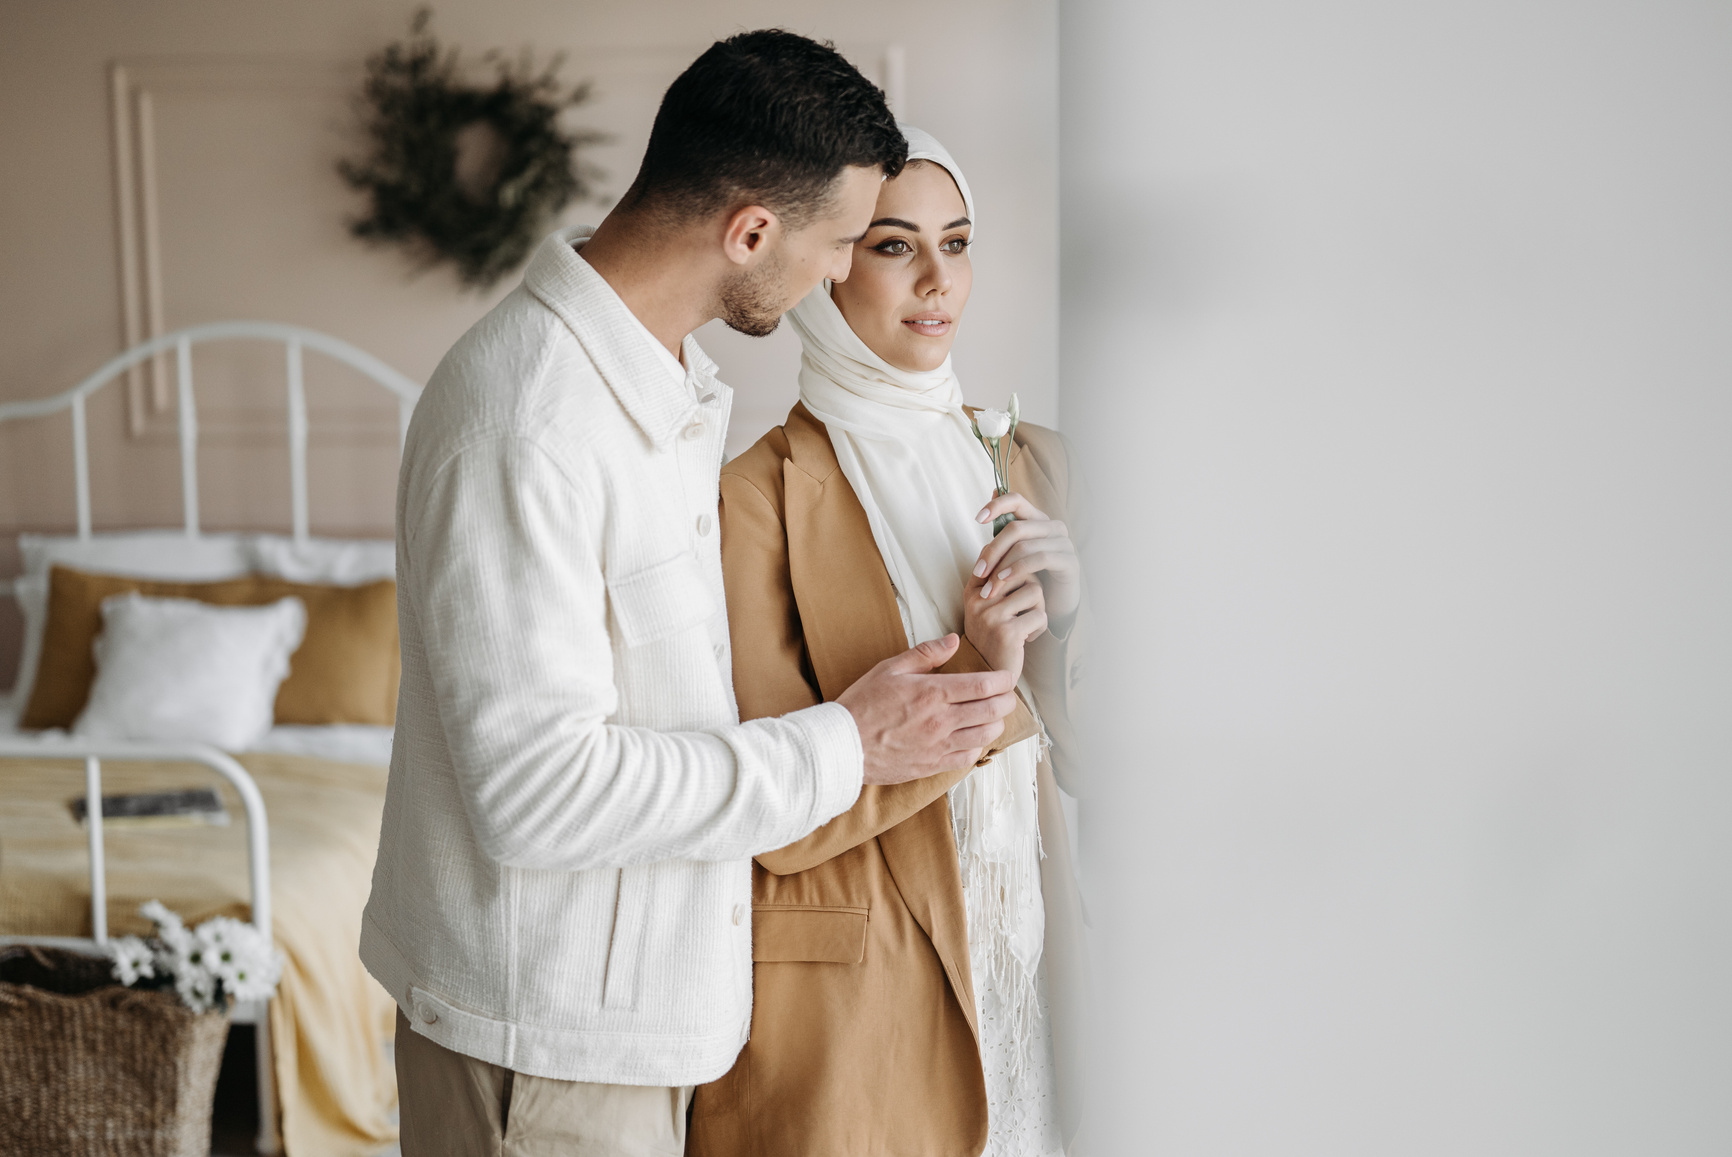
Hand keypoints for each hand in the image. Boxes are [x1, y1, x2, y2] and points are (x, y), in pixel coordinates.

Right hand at [836, 634, 1019, 784]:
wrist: (842, 746)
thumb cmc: (862, 705)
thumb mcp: (890, 669)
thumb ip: (926, 654)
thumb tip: (953, 641)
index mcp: (933, 693)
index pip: (984, 686)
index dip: (1004, 680)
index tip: (1007, 677)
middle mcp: (941, 721)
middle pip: (993, 711)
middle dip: (1007, 701)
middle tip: (1006, 694)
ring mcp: (939, 746)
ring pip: (986, 735)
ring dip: (996, 723)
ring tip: (993, 714)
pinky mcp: (933, 765)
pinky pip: (968, 757)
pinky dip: (978, 746)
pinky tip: (972, 737)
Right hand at [963, 566, 1046, 679]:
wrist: (987, 674)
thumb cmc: (992, 638)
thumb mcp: (986, 607)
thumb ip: (996, 580)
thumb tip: (1013, 547)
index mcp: (972, 591)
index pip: (1001, 560)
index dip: (1019, 569)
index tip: (1022, 587)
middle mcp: (978, 601)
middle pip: (1023, 573)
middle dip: (1033, 590)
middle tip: (1027, 610)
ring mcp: (990, 616)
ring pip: (1035, 591)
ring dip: (1039, 609)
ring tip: (1026, 625)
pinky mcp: (1007, 632)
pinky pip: (1040, 615)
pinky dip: (1040, 627)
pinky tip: (1028, 638)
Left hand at [972, 493, 1081, 632]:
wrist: (1053, 606)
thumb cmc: (1029, 579)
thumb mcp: (1011, 554)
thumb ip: (1003, 529)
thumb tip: (992, 490)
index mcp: (1038, 520)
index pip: (1017, 500)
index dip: (997, 505)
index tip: (978, 519)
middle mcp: (1053, 527)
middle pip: (1016, 528)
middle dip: (993, 550)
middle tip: (978, 571)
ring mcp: (1063, 543)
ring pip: (1025, 545)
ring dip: (1002, 566)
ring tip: (988, 585)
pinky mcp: (1070, 561)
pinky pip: (1041, 558)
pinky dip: (1019, 568)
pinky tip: (1004, 579)